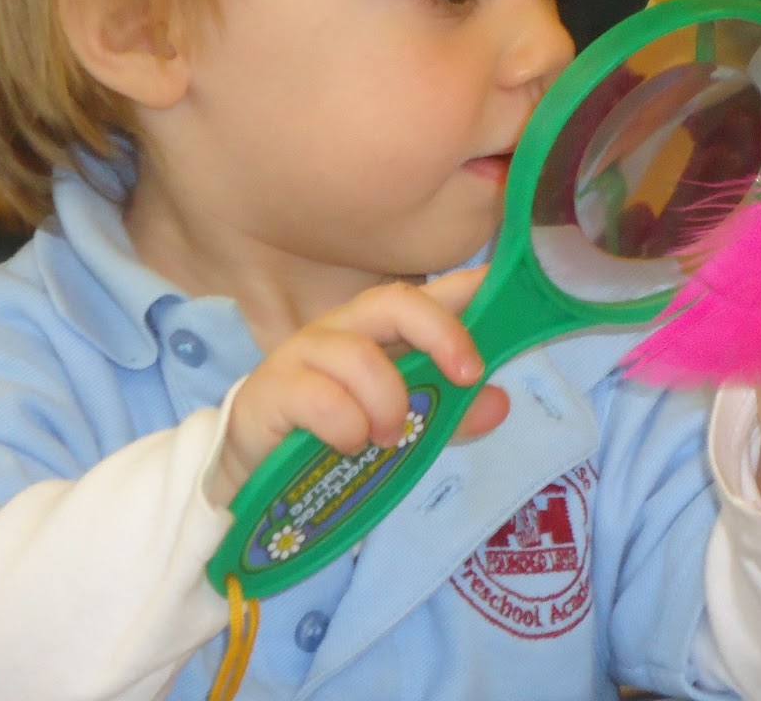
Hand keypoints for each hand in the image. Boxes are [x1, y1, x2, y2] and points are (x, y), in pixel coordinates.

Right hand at [211, 267, 508, 505]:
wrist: (255, 477)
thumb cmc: (335, 438)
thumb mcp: (404, 429)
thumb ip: (450, 417)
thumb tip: (499, 403)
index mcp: (380, 332)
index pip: (429, 294)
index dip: (470, 285)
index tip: (506, 283)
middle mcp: (344, 329)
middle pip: (394, 301)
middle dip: (440, 332)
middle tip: (467, 375)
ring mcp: (304, 353)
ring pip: (360, 356)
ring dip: (388, 403)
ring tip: (390, 438)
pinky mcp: (272, 388)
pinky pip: (321, 398)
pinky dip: (347, 427)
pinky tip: (348, 444)